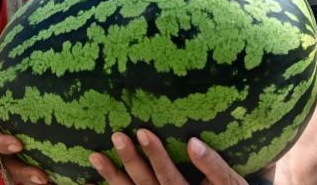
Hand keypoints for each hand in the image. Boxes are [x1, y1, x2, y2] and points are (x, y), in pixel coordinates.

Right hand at [0, 66, 49, 184]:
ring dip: (33, 178)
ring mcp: (11, 149)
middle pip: (7, 163)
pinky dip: (47, 172)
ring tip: (52, 182)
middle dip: (23, 171)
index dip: (2, 144)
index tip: (17, 145)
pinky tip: (62, 177)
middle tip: (41, 177)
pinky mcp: (26, 150)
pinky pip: (35, 163)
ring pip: (20, 169)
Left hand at [90, 130, 250, 184]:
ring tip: (95, 156)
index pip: (182, 176)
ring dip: (114, 176)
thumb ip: (214, 166)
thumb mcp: (229, 183)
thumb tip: (193, 142)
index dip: (172, 158)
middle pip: (157, 183)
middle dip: (138, 161)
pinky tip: (87, 181)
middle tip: (120, 136)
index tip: (165, 136)